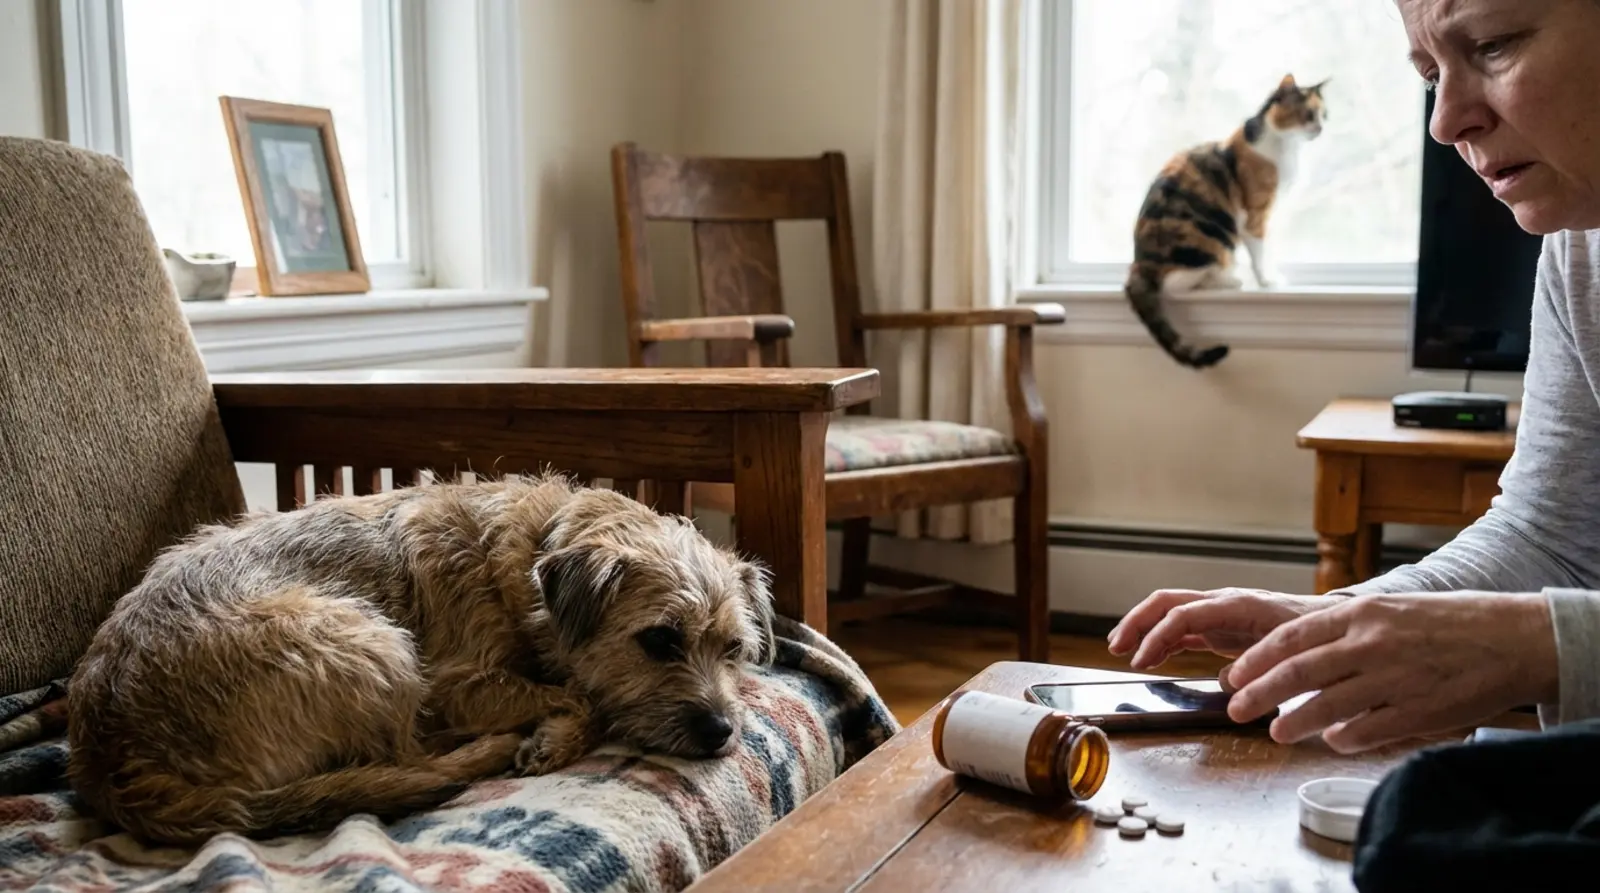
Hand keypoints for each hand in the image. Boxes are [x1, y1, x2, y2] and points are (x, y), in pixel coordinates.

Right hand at [1107, 588, 1346, 687]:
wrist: (1337, 624)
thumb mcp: (1295, 654)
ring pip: (1170, 611)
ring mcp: (1222, 613)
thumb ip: (1261, 665)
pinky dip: (1162, 640)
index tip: (1141, 661)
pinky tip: (1150, 658)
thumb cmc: (1319, 637)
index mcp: (1240, 605)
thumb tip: (1226, 682)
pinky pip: (1183, 628)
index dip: (1158, 636)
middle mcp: (1225, 603)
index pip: (1185, 613)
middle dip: (1137, 623)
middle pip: (1167, 602)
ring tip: (1122, 651)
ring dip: (1143, 629)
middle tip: (1117, 649)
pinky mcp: (1223, 626)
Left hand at [1223, 592, 1557, 752]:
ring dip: (1295, 722)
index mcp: (1360, 615)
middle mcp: (1371, 644)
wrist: (1510, 637)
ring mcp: (1394, 678)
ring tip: (1276, 733)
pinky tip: (1333, 742)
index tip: (1233, 676)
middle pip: (1297, 672)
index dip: (1255, 660)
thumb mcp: (1388, 611)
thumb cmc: (1444, 624)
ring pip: (1327, 705)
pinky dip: (1343, 738)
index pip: (1290, 638)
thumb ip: (1343, 632)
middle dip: (1259, 693)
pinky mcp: (1418, 710)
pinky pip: (1368, 730)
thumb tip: (1295, 657)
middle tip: (1235, 709)